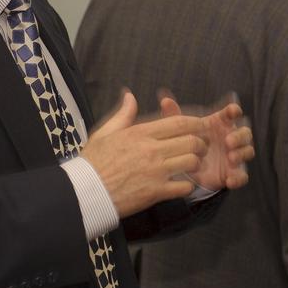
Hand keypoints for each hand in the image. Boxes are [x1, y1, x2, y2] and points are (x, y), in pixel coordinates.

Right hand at [78, 91, 210, 216]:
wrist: (84, 191)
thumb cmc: (93, 162)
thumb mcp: (106, 132)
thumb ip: (123, 114)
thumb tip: (130, 95)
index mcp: (141, 133)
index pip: (179, 123)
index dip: (196, 123)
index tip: (202, 126)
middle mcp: (151, 150)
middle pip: (191, 141)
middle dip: (201, 143)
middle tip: (201, 147)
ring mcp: (155, 172)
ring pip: (191, 162)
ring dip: (196, 163)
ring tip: (192, 165)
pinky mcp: (156, 192)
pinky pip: (184, 187)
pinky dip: (187, 186)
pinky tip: (182, 185)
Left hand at [158, 93, 253, 191]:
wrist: (188, 168)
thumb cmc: (188, 142)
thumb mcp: (180, 130)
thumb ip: (175, 116)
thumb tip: (165, 100)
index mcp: (221, 123)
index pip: (233, 113)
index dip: (234, 110)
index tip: (232, 112)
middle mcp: (232, 137)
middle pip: (245, 132)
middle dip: (240, 136)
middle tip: (228, 141)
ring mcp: (235, 155)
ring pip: (248, 151)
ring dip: (241, 153)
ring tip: (230, 158)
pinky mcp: (234, 172)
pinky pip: (242, 175)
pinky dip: (239, 178)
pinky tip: (229, 180)